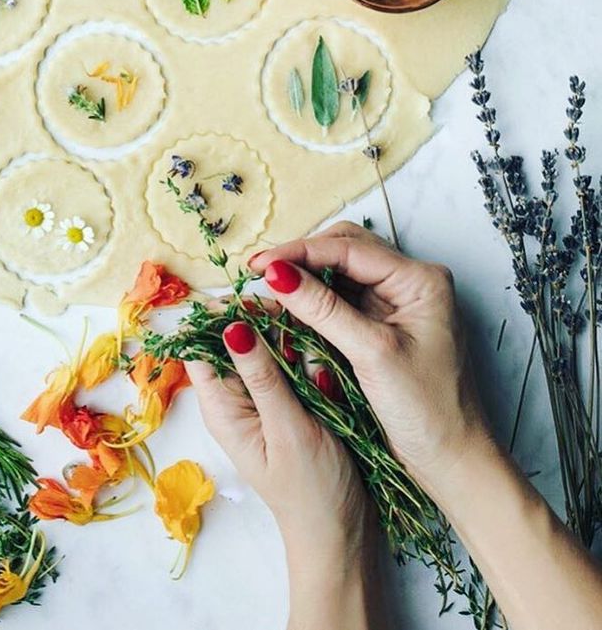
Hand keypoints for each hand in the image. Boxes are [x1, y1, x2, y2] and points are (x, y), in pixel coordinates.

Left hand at [188, 314, 380, 628]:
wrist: (342, 538)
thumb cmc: (312, 492)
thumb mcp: (288, 428)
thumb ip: (263, 376)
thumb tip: (231, 324)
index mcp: (223, 405)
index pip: (203, 344)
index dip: (223, 314)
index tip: (258, 295)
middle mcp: (237, 398)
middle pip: (234, 339)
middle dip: (260, 317)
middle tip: (294, 303)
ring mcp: (264, 401)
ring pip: (265, 347)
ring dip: (285, 332)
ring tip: (310, 319)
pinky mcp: (291, 405)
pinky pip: (289, 366)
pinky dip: (303, 351)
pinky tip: (323, 344)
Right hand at [248, 221, 492, 498]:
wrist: (454, 463)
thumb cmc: (429, 412)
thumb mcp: (372, 354)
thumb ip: (323, 309)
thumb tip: (276, 274)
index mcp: (421, 281)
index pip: (349, 249)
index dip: (300, 252)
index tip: (259, 264)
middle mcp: (411, 284)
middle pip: (345, 250)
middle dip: (301, 258)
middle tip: (259, 272)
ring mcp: (398, 304)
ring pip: (341, 273)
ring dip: (305, 278)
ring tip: (268, 287)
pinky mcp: (385, 325)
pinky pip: (343, 299)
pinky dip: (315, 301)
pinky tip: (290, 306)